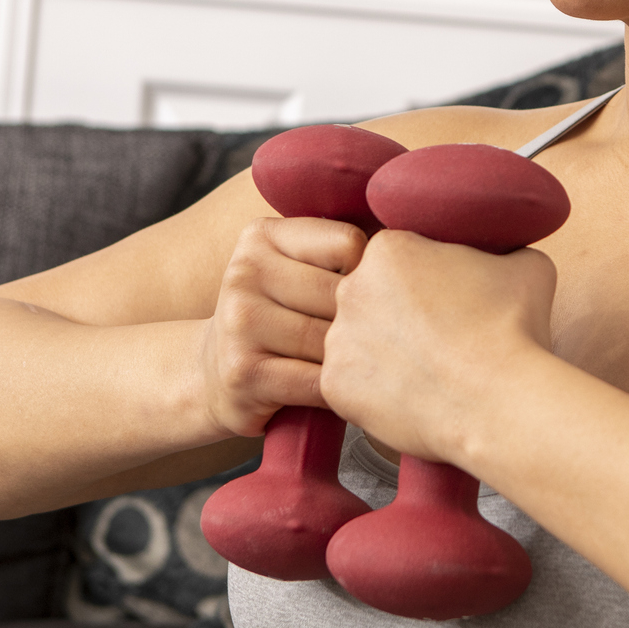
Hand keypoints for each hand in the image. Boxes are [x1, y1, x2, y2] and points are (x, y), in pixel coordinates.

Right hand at [197, 217, 367, 437]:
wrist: (213, 374)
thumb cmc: (280, 318)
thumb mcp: (294, 270)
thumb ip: (338, 252)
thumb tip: (415, 250)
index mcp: (262, 236)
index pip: (348, 244)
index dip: (370, 275)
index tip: (365, 296)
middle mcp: (244, 272)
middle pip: (342, 293)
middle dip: (367, 322)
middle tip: (379, 339)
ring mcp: (241, 322)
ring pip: (332, 340)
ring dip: (356, 360)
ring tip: (364, 366)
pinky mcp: (244, 372)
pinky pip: (319, 381)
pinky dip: (341, 391)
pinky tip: (345, 392)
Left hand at [320, 229, 556, 463]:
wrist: (500, 401)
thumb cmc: (514, 329)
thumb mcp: (525, 264)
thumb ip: (502, 251)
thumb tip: (505, 256)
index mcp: (389, 250)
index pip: (396, 259)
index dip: (424, 280)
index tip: (446, 301)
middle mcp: (351, 288)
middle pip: (370, 297)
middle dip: (397, 315)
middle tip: (436, 338)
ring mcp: (338, 339)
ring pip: (358, 342)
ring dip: (384, 354)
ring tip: (426, 372)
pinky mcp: (334, 387)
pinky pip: (350, 385)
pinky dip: (375, 393)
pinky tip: (411, 396)